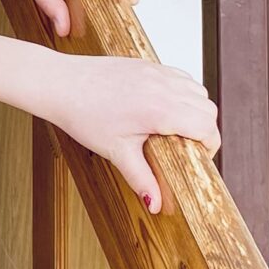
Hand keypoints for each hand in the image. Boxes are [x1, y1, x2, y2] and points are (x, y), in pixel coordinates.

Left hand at [46, 53, 218, 214]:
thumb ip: (141, 178)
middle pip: (208, 108)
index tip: (199, 159)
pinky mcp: (145, 64)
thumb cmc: (82, 114)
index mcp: (161, 109)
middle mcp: (163, 86)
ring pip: (197, 89)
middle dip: (205, 130)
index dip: (210, 146)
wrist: (58, 84)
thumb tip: (156, 204)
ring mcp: (155, 71)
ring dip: (195, 108)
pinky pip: (179, 76)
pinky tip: (164, 107)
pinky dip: (182, 91)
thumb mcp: (116, 151)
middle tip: (188, 147)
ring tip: (176, 128)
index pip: (207, 127)